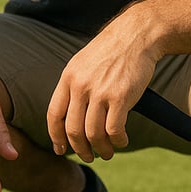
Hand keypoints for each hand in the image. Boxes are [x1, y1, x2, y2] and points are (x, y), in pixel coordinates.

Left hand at [46, 21, 159, 161]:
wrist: (136, 35)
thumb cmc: (111, 51)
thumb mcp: (83, 63)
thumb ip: (75, 86)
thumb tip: (70, 115)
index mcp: (68, 78)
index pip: (54, 114)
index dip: (56, 136)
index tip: (60, 149)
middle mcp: (81, 86)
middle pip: (73, 129)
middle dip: (80, 149)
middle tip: (89, 156)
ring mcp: (100, 92)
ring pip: (94, 134)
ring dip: (101, 149)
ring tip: (108, 152)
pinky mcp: (121, 97)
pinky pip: (114, 130)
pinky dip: (118, 141)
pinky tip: (122, 141)